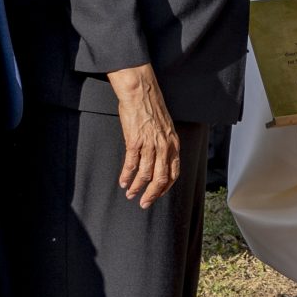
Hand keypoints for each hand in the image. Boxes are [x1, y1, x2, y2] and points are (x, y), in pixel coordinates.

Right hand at [106, 64, 180, 208]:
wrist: (141, 93)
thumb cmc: (152, 108)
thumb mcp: (165, 128)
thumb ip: (164, 145)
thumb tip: (158, 160)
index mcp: (174, 144)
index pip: (174, 172)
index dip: (166, 186)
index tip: (158, 194)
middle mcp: (164, 146)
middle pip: (160, 178)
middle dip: (152, 194)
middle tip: (144, 203)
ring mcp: (150, 144)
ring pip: (145, 174)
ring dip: (137, 187)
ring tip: (130, 194)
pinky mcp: (135, 141)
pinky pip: (131, 164)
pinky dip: (126, 175)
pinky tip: (123, 181)